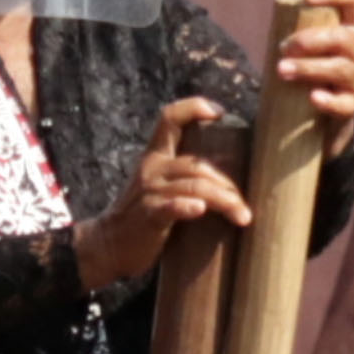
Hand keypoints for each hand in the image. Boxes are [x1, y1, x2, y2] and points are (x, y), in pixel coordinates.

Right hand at [77, 96, 252, 287]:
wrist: (108, 245)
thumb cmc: (144, 215)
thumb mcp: (160, 184)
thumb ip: (184, 174)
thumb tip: (233, 172)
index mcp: (156, 156)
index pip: (170, 118)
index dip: (194, 107)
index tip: (220, 112)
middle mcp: (153, 168)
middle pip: (198, 164)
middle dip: (227, 184)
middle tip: (244, 206)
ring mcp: (150, 191)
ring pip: (195, 187)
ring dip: (224, 201)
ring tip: (243, 217)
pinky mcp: (149, 215)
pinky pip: (171, 206)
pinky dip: (186, 207)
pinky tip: (199, 210)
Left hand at [278, 0, 353, 149]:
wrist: (337, 101)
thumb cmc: (326, 55)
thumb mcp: (324, 29)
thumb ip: (313, 5)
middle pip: (342, 37)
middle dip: (309, 40)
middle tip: (282, 46)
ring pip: (338, 69)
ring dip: (308, 68)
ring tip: (281, 69)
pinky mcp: (352, 103)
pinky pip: (343, 103)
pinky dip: (328, 101)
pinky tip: (313, 97)